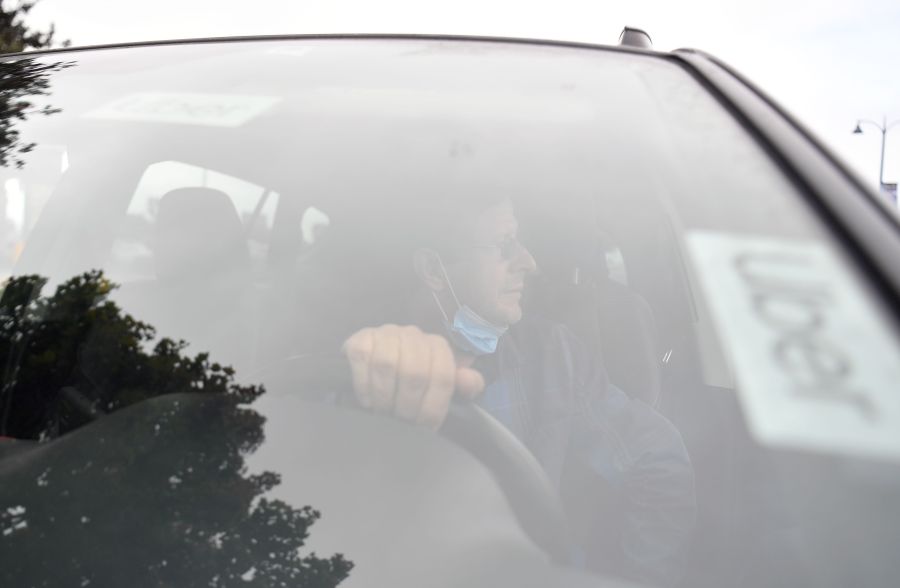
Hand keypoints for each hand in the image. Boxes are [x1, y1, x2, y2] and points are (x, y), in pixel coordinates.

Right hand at [342, 324, 484, 429]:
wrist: (375, 367)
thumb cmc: (414, 382)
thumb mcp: (442, 387)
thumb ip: (465, 385)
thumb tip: (467, 380)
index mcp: (437, 346)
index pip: (443, 377)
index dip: (434, 407)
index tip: (424, 427)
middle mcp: (413, 335)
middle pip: (415, 373)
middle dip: (408, 406)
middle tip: (402, 423)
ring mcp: (386, 334)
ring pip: (387, 365)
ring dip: (385, 397)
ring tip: (384, 413)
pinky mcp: (360, 338)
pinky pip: (362, 359)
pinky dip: (365, 385)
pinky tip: (367, 401)